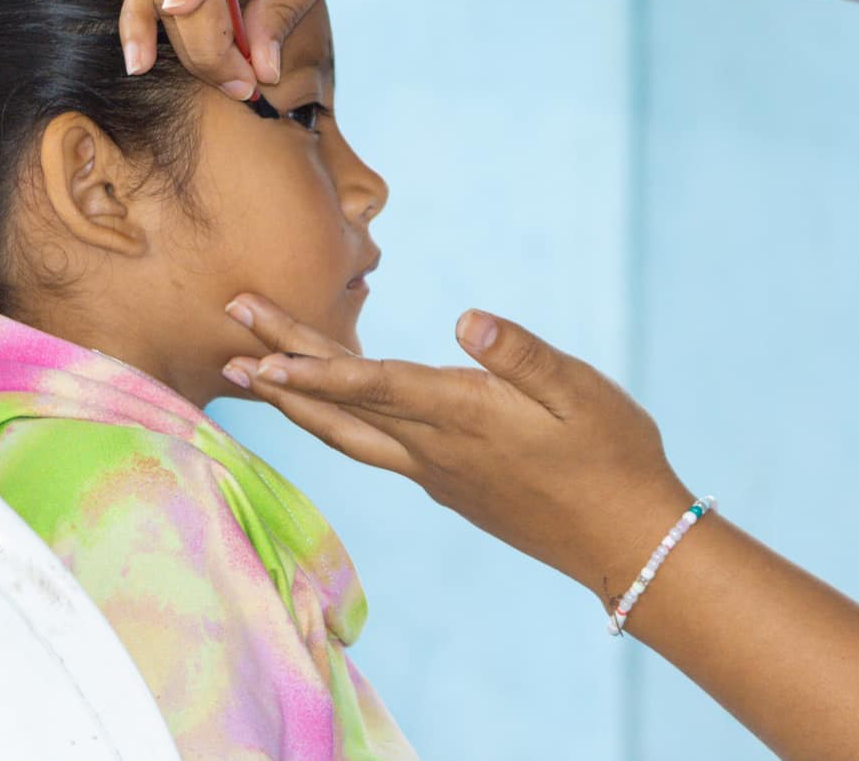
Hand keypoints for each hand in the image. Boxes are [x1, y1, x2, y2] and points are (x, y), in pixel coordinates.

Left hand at [221, 294, 696, 608]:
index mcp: (466, 415)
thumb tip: (466, 318)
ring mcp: (438, 472)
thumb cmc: (614, 455)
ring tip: (251, 373)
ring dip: (295, 400)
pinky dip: (334, 423)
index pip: (376, 384)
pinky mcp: (449, 485)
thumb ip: (522, 355)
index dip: (315, 366)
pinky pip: (373, 450)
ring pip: (348, 434)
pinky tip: (328, 410)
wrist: (627, 539)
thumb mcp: (583, 392)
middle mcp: (437, 448)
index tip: (260, 347)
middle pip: (343, 403)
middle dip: (282, 364)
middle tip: (230, 322)